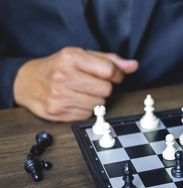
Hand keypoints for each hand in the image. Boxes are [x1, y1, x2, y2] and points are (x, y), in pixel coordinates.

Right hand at [13, 47, 138, 121]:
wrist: (27, 82)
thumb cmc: (58, 67)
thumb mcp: (82, 56)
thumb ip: (110, 60)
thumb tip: (134, 65)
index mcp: (72, 57)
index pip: (110, 71)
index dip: (117, 75)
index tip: (113, 76)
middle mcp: (63, 76)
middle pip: (106, 90)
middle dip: (104, 88)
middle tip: (92, 84)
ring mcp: (59, 95)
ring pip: (99, 105)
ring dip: (95, 100)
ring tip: (82, 92)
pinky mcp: (57, 111)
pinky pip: (87, 115)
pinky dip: (85, 109)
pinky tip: (74, 101)